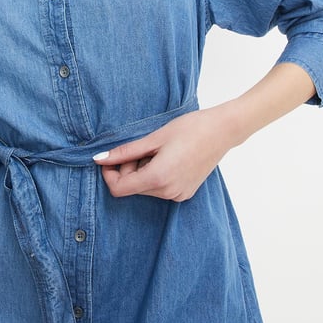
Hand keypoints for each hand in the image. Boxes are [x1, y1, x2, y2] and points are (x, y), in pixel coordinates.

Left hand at [94, 106, 237, 200]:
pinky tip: (167, 157)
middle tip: (141, 147)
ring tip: (157, 150)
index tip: (112, 157)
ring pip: (145, 189)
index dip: (109, 174)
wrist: (223, 130)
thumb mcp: (154, 138)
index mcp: (158, 178)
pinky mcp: (185, 193)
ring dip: (142, 171)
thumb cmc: (190, 128)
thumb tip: (99, 159)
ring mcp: (178, 195)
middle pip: (132, 188)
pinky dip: (155, 174)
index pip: (119, 189)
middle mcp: (168, 192)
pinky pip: (160, 188)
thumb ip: (125, 152)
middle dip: (128, 169)